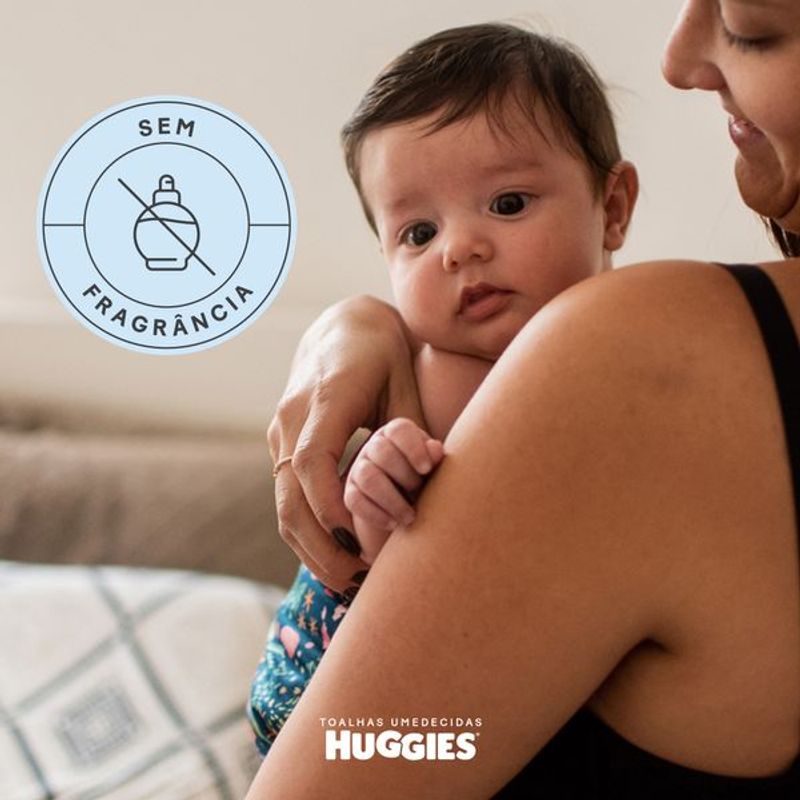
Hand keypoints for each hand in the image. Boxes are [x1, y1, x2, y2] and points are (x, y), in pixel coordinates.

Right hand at [268, 295, 424, 593]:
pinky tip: (335, 553)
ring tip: (347, 580)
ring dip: (310, 546)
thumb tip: (434, 468)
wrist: (343, 327)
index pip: (311, 463)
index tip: (357, 542)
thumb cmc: (383, 353)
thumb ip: (413, 428)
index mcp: (323, 400)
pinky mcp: (283, 445)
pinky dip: (306, 529)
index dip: (330, 507)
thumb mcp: (405, 382)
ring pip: (282, 503)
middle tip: (356, 581)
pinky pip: (286, 495)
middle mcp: (291, 418)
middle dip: (320, 545)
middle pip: (289, 496)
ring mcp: (280, 433)